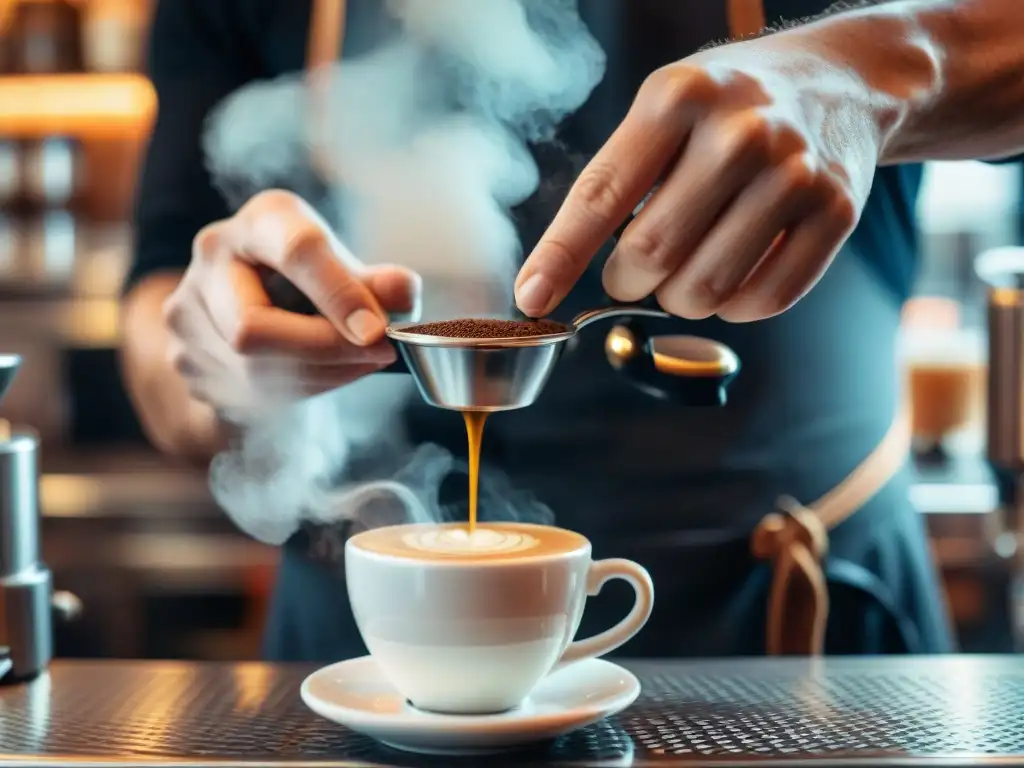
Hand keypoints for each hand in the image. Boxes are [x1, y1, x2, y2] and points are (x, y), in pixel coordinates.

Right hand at [164, 189, 418, 419]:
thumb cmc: (310, 274)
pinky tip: (327, 372)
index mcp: (259, 222)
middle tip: (380, 354)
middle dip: (325, 351)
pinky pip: (250, 394)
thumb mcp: (346, 263)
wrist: (246, 292)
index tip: (378, 331)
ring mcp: (187, 315)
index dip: (339, 295)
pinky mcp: (187, 361)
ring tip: (360, 361)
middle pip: (252, 329)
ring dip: (321, 376)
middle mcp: (209, 260)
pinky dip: (301, 390)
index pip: (296, 253)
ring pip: (253, 371)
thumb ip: (377, 281)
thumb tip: (403, 292)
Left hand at [515, 38, 877, 321]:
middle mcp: (739, 132)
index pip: (600, 195)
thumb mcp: (665, 111)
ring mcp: (795, 172)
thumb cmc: (730, 107)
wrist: (842, 82)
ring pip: (705, 289)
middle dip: (627, 282)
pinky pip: (765, 301)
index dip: (560, 257)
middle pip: (652, 254)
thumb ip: (618, 180)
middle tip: (633, 272)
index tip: (531, 297)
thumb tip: (558, 274)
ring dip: (680, 300)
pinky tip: (735, 277)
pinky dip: (737, 308)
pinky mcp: (837, 212)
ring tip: (686, 271)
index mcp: (678, 98)